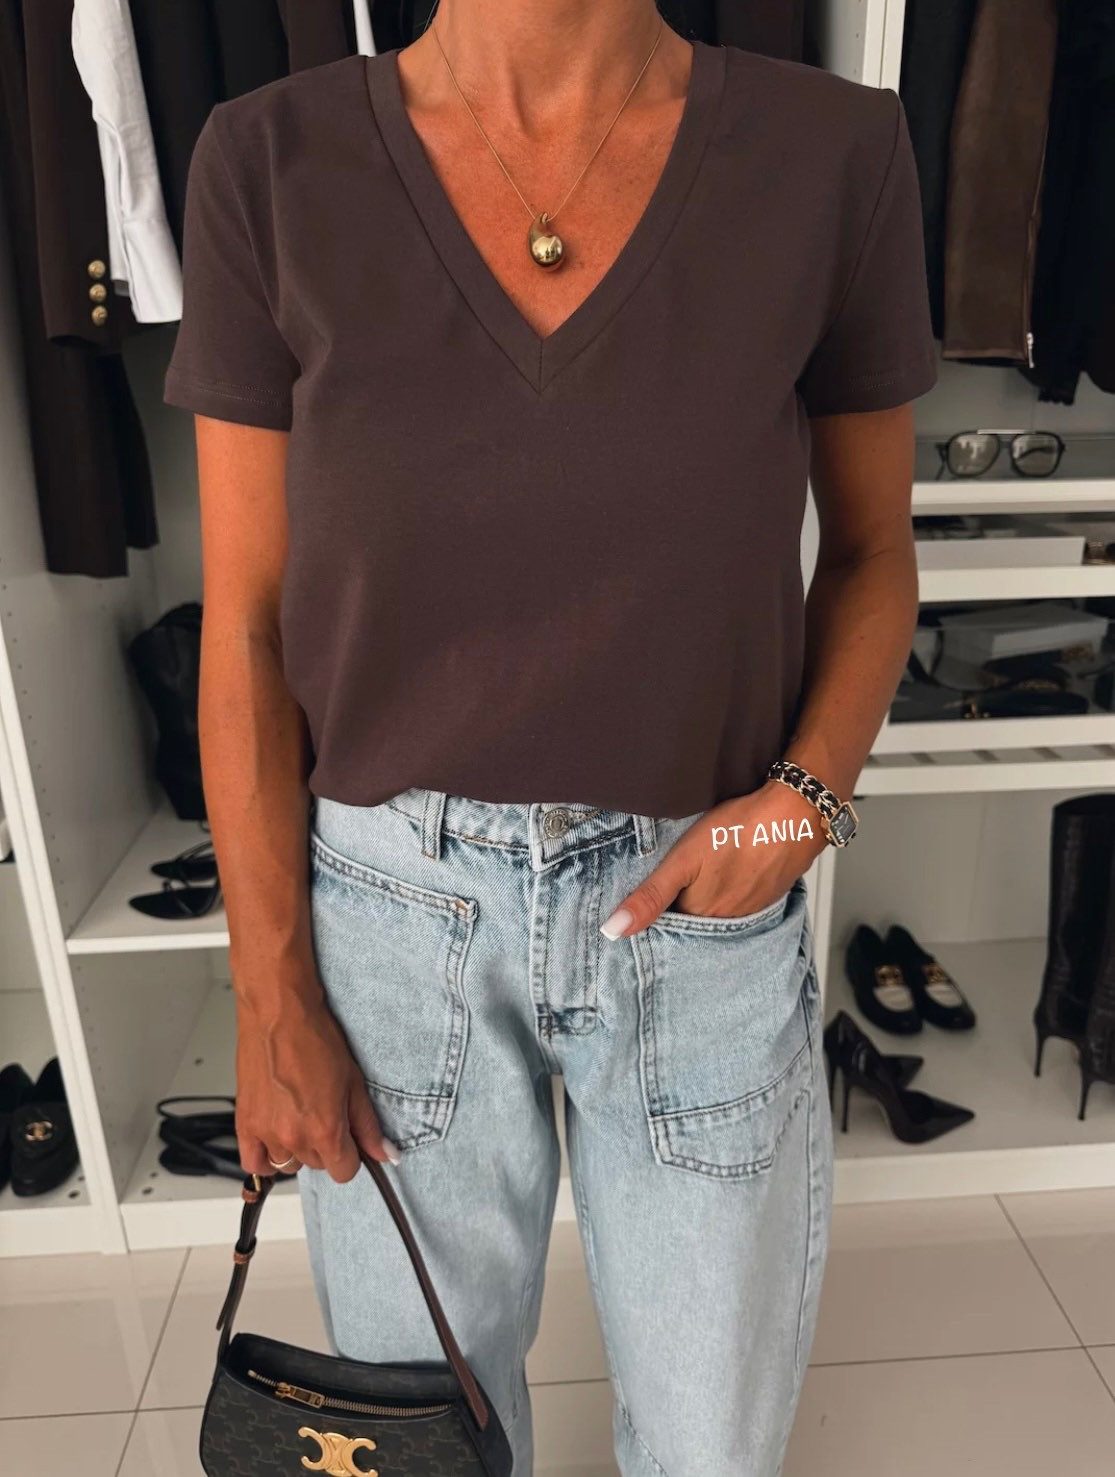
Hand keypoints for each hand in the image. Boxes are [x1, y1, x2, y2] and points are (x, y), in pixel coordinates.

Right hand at [234, 987, 399, 1180]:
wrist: (278, 1014)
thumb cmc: (314, 1039)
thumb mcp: (353, 1081)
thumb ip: (368, 1125)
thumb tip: (385, 1154)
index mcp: (325, 1129)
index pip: (344, 1172)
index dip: (351, 1156)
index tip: (348, 1139)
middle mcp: (294, 1137)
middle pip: (318, 1166)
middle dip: (325, 1146)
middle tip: (323, 1114)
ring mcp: (266, 1133)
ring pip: (288, 1165)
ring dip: (297, 1149)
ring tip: (298, 1117)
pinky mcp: (244, 1124)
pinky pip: (254, 1164)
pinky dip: (265, 1158)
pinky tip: (276, 1137)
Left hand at [600, 782, 826, 937]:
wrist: (795, 814)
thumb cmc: (738, 831)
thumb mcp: (683, 860)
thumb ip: (650, 896)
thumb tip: (614, 931)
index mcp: (702, 916)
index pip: (669, 928)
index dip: (655, 917)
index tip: (642, 907)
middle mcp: (728, 922)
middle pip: (694, 924)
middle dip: (679, 913)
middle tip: (669, 891)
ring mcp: (752, 910)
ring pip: (717, 915)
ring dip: (705, 905)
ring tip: (696, 883)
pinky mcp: (768, 895)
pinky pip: (740, 906)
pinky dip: (728, 896)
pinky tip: (725, 878)